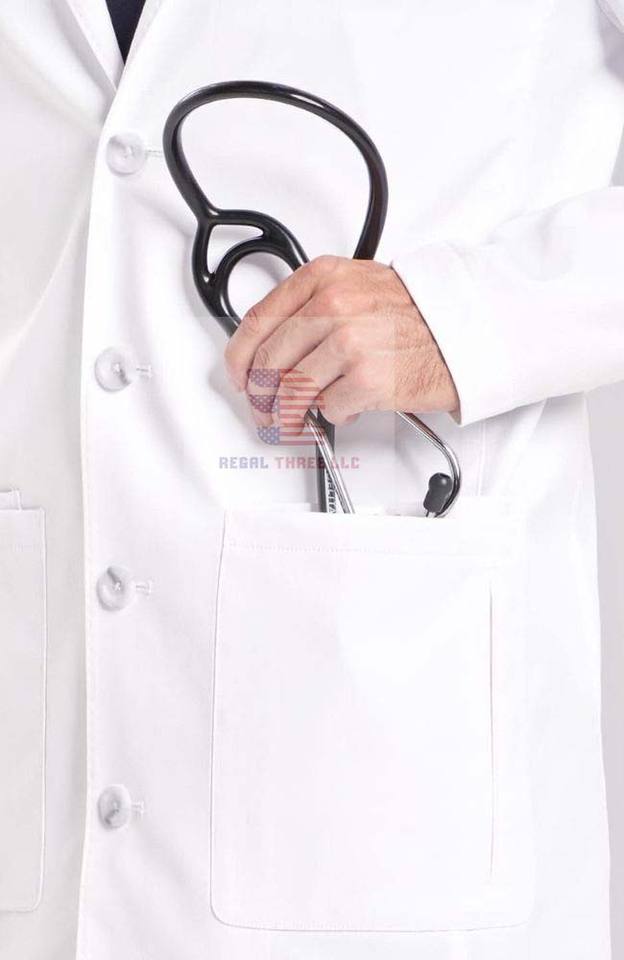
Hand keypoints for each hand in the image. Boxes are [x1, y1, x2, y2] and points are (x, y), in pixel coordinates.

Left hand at [224, 255, 458, 432]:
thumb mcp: (357, 285)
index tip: (240, 376)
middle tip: (265, 410)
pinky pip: (328, 409)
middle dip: (261, 396)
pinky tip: (345, 406)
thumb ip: (312, 306)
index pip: (257, 322)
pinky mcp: (367, 380)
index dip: (240, 359)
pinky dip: (332, 416)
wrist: (465, 330)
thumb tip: (271, 346)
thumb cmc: (416, 313)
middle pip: (268, 363)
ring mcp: (349, 343)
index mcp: (324, 278)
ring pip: (292, 391)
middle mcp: (333, 306)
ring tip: (297, 419)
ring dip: (290, 414)